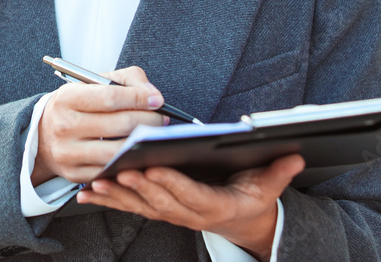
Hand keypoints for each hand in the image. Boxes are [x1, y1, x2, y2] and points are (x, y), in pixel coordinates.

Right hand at [32, 66, 168, 184]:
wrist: (45, 133)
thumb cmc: (78, 105)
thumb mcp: (93, 83)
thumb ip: (127, 80)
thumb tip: (153, 96)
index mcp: (67, 98)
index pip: (110, 97)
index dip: (138, 98)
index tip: (158, 100)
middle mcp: (64, 125)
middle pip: (118, 125)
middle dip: (148, 121)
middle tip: (162, 119)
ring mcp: (67, 153)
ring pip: (117, 151)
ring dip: (142, 144)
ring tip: (153, 136)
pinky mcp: (74, 174)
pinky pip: (110, 171)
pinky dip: (129, 163)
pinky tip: (139, 154)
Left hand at [76, 154, 304, 260]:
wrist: (243, 222)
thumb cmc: (252, 198)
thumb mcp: (269, 187)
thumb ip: (279, 172)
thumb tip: (294, 157)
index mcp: (214, 206)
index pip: (190, 195)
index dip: (171, 183)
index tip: (153, 169)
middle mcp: (188, 214)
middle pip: (159, 201)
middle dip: (137, 187)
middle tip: (117, 170)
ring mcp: (170, 215)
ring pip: (140, 206)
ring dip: (116, 196)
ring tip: (95, 183)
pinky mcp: (157, 211)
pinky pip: (129, 207)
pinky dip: (107, 201)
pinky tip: (85, 194)